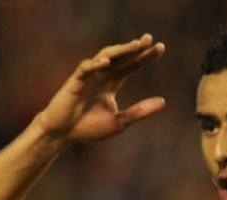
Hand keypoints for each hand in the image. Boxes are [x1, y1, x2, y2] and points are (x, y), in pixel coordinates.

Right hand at [36, 34, 165, 143]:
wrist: (64, 134)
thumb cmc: (89, 128)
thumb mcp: (120, 121)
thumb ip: (140, 111)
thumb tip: (163, 101)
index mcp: (112, 83)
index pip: (131, 66)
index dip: (145, 57)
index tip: (161, 47)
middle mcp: (101, 76)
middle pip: (121, 58)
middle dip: (134, 48)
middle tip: (149, 39)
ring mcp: (88, 77)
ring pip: (105, 57)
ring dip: (119, 51)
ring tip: (135, 45)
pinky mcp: (74, 82)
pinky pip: (85, 69)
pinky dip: (95, 65)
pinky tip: (106, 61)